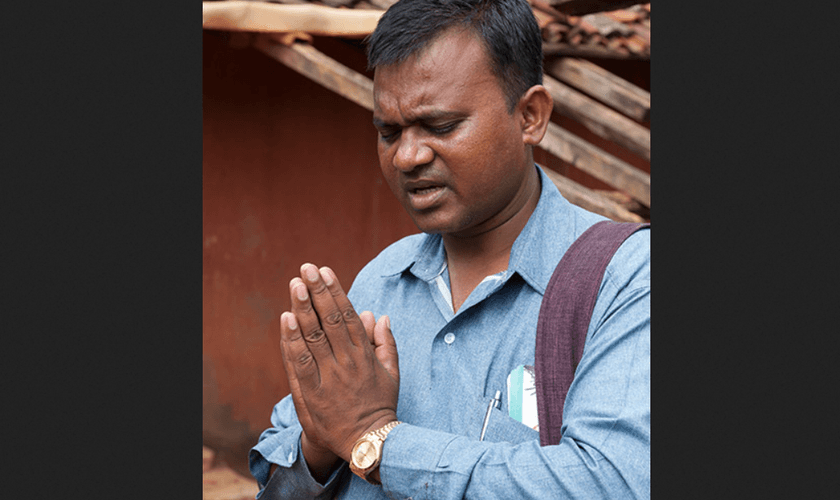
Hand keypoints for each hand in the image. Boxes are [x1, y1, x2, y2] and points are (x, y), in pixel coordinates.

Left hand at [279, 263, 399, 466]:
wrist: (369, 442)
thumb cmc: (380, 405)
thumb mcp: (391, 372)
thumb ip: (384, 342)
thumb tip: (377, 314)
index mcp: (364, 354)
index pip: (347, 316)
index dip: (335, 291)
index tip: (325, 271)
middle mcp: (346, 362)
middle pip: (329, 320)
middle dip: (317, 291)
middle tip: (306, 269)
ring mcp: (329, 377)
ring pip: (313, 337)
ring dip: (303, 309)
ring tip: (295, 285)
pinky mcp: (312, 393)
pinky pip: (300, 363)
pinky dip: (292, 341)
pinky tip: (285, 319)